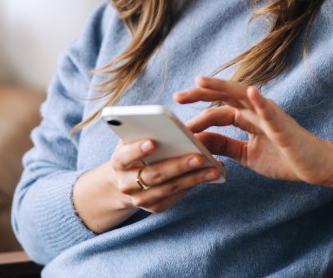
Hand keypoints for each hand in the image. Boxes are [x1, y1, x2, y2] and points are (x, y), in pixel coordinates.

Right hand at [73, 137, 222, 232]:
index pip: (125, 156)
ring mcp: (140, 198)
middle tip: (199, 157)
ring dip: (193, 178)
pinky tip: (208, 176)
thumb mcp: (135, 139)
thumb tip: (176, 126)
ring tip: (213, 168)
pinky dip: (192, 185)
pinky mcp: (155, 207)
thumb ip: (147, 131)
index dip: (137, 150)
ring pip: (168, 188)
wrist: (129, 178)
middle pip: (154, 174)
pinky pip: (175, 197)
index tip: (153, 143)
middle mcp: (126, 183)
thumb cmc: (137, 150)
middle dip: (178, 165)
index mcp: (119, 161)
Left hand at [174, 76, 332, 186]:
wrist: (316, 167)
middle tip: (177, 95)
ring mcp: (270, 115)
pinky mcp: (284, 125)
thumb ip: (225, 146)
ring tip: (202, 81)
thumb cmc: (285, 158)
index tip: (177, 114)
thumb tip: (199, 141)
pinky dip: (260, 100)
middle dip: (201, 94)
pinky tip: (251, 92)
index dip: (198, 112)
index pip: (218, 109)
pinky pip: (271, 111)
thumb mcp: (247, 154)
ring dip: (223, 87)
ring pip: (243, 95)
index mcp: (248, 118)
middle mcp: (257, 110)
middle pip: (225, 96)